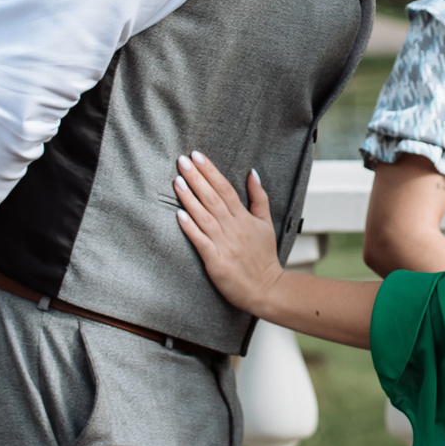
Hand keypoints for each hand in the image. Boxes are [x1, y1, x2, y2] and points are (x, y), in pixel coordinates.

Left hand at [173, 152, 285, 316]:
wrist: (266, 288)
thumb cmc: (264, 257)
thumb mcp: (266, 223)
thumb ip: (259, 198)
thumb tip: (252, 174)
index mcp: (244, 218)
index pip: (225, 189)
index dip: (211, 172)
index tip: (197, 156)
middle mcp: (234, 228)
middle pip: (213, 198)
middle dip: (197, 178)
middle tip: (183, 161)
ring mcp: (224, 245)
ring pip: (205, 216)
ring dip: (190, 198)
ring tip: (177, 181)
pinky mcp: (216, 261)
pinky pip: (201, 241)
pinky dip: (190, 228)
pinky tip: (179, 214)